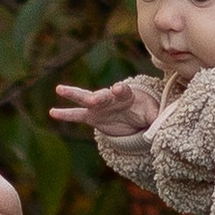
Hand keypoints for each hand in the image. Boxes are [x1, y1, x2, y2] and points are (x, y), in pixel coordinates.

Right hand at [48, 74, 162, 137]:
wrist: (134, 113)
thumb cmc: (144, 110)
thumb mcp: (152, 114)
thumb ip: (157, 119)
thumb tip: (162, 126)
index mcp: (126, 95)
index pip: (122, 91)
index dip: (120, 90)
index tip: (117, 88)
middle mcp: (109, 97)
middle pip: (102, 95)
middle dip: (97, 97)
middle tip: (91, 99)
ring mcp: (98, 106)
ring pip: (84, 98)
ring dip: (73, 94)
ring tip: (59, 88)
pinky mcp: (91, 116)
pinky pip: (76, 115)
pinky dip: (65, 114)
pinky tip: (52, 112)